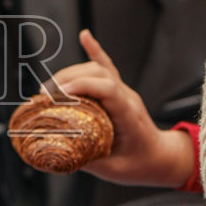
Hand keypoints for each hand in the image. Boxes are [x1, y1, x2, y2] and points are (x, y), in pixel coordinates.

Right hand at [42, 29, 194, 187]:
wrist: (161, 158)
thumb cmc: (140, 164)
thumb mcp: (111, 169)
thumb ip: (83, 159)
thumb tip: (53, 150)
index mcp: (128, 115)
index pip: (107, 89)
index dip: (81, 86)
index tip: (58, 95)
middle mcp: (127, 97)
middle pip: (98, 74)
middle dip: (67, 79)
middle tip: (45, 96)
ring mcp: (124, 91)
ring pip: (97, 69)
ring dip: (70, 73)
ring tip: (49, 88)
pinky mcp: (119, 91)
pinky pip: (106, 66)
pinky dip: (94, 50)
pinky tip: (84, 36)